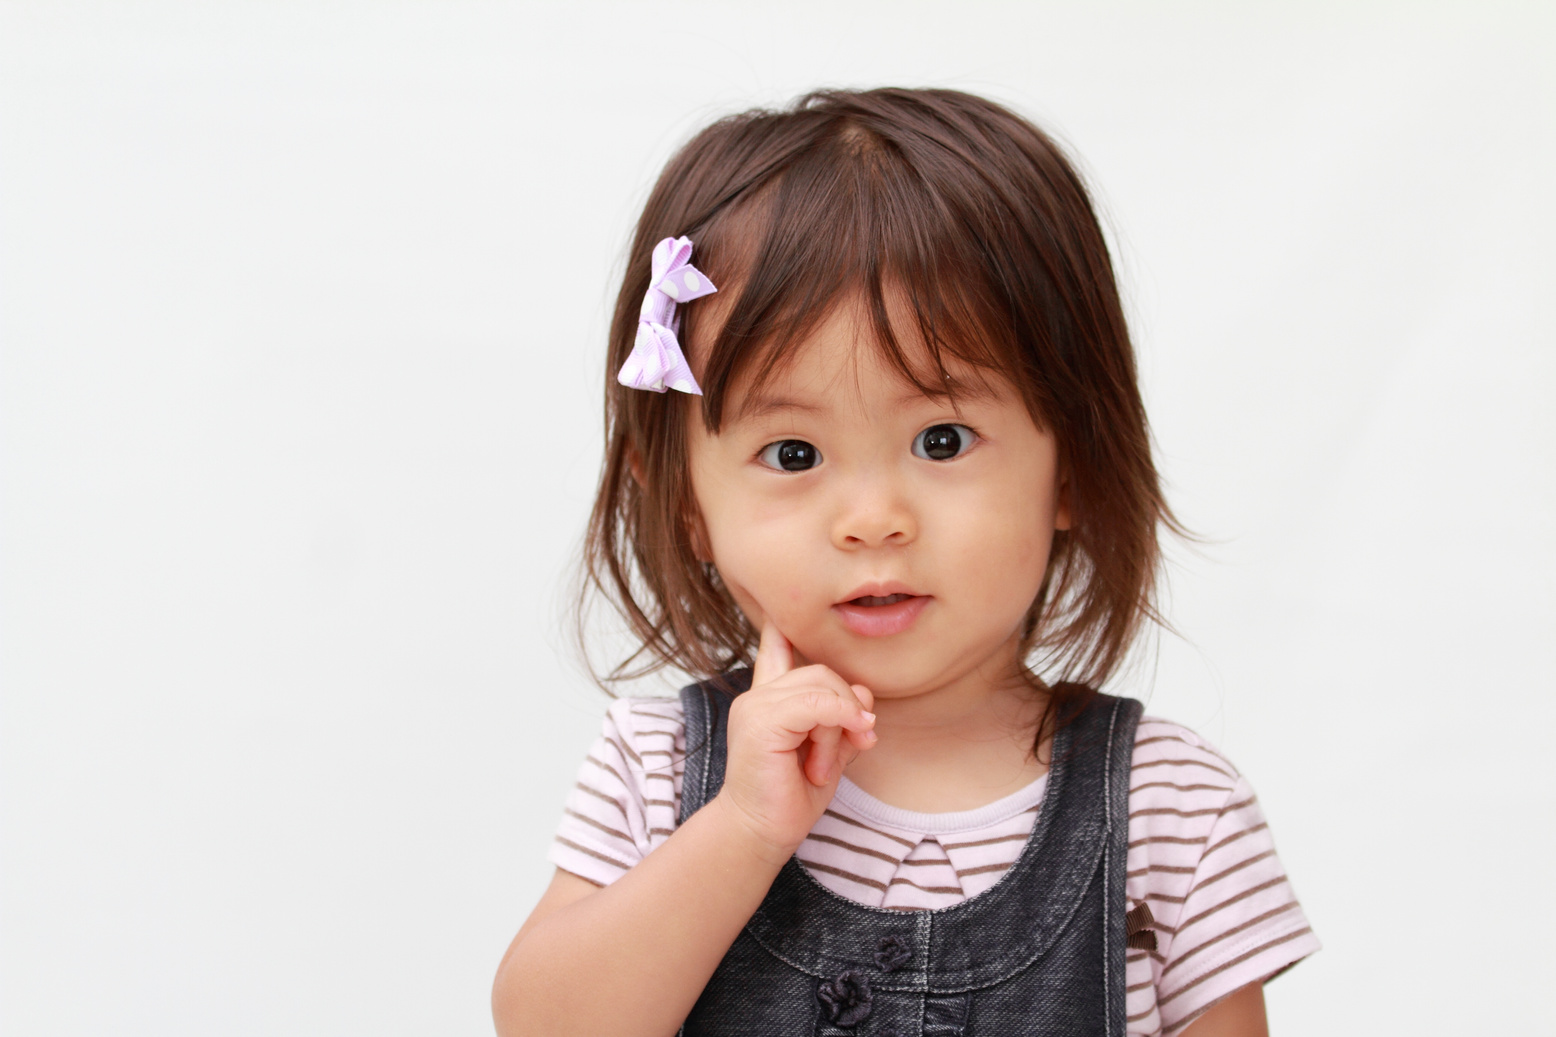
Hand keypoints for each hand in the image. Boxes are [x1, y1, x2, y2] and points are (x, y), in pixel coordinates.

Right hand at [712, 622, 876, 862]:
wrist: (761, 832)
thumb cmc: (790, 795)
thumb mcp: (829, 752)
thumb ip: (843, 720)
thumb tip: (863, 694)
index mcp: (770, 699)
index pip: (776, 647)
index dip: (784, 628)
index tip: (784, 613)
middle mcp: (759, 696)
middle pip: (822, 670)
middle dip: (846, 708)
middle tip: (852, 745)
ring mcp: (755, 706)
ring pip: (822, 686)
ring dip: (840, 726)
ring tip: (825, 764)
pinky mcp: (760, 722)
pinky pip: (817, 703)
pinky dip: (838, 721)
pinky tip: (834, 750)